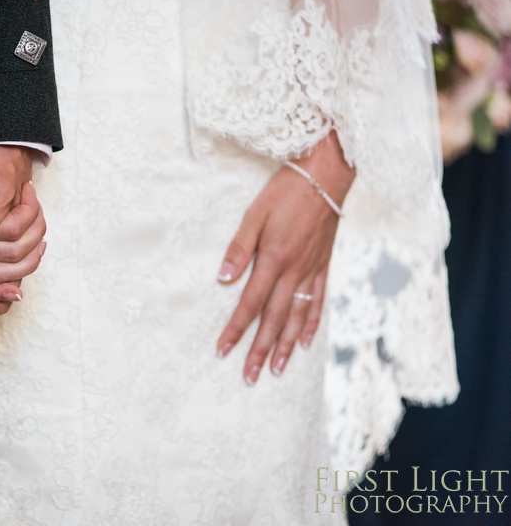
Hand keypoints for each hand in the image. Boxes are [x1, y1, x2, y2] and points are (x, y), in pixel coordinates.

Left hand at [215, 133, 354, 384]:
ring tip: (276, 369)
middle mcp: (294, 272)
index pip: (250, 304)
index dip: (236, 329)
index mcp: (274, 260)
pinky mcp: (324, 265)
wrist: (328, 174)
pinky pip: (318, 302)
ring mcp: (312, 271)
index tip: (223, 351)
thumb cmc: (286, 191)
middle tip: (250, 376)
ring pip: (297, 317)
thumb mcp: (254, 214)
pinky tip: (304, 342)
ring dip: (285, 346)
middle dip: (260, 350)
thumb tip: (223, 279)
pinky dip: (310, 324)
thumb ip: (239, 248)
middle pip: (274, 319)